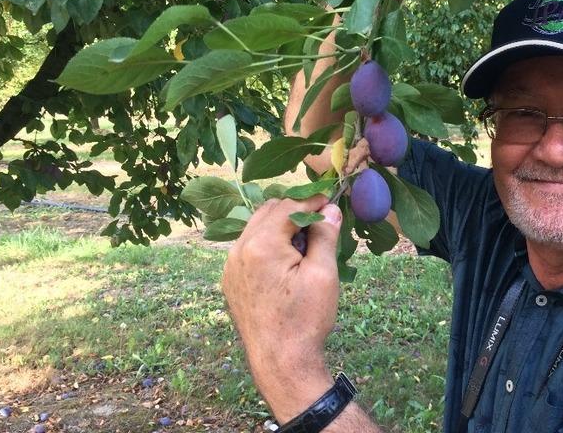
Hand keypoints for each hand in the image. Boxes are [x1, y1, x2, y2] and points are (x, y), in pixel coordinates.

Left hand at [222, 195, 342, 420]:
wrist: (281, 362)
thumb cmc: (305, 319)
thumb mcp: (323, 273)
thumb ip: (325, 235)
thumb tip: (330, 209)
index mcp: (261, 245)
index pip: (288, 206)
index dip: (313, 201)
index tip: (332, 201)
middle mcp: (238, 250)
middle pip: (268, 211)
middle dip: (295, 210)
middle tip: (321, 221)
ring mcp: (230, 267)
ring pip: (255, 229)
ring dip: (280, 226)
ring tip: (306, 242)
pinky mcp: (231, 282)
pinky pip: (248, 249)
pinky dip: (268, 244)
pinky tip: (288, 262)